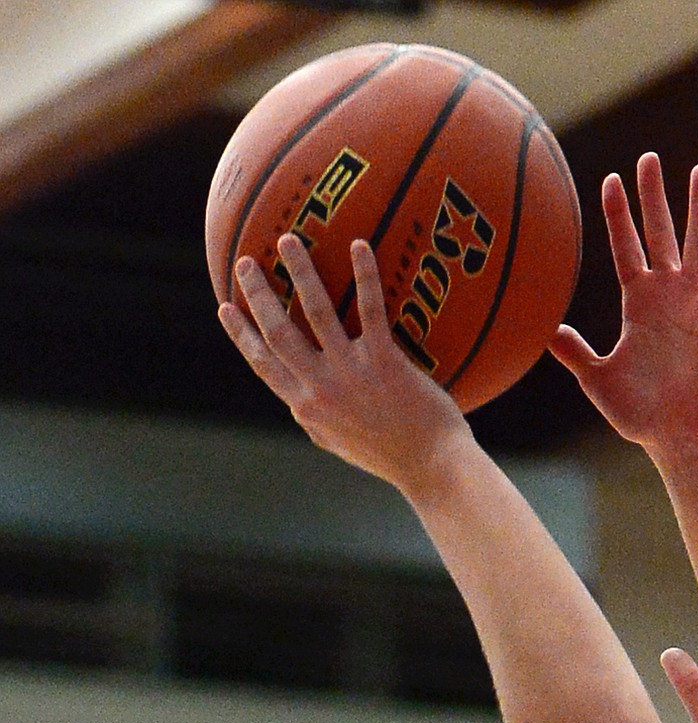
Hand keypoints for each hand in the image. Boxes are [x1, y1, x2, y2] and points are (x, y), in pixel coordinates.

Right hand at [219, 235, 467, 501]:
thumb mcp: (339, 443)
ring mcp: (352, 374)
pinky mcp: (385, 363)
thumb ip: (315, 419)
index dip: (241, 335)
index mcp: (307, 407)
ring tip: (288, 240)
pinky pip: (370, 310)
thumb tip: (297, 404)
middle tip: (246, 261)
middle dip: (257, 294)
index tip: (225, 307)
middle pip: (278, 332)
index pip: (263, 365)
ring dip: (299, 272)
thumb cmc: (390, 455)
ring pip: (316, 312)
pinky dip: (364, 275)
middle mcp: (321, 389)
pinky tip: (359, 245)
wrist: (432, 468)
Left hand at [548, 153, 697, 459]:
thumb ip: (575, 353)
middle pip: (660, 234)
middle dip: (654, 197)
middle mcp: (666, 296)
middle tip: (649, 158)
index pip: (625, 248)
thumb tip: (544, 330)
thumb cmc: (640, 415)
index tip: (611, 179)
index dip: (618, 215)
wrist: (678, 438)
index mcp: (637, 304)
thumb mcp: (598, 380)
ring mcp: (695, 305)